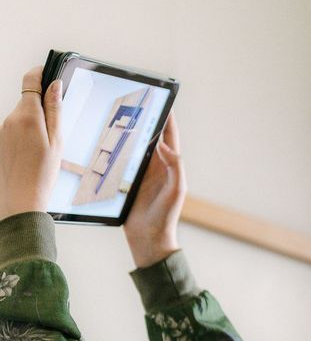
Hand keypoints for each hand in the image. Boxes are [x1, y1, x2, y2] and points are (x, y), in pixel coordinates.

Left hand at [0, 66, 61, 219]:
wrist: (22, 199)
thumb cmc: (41, 174)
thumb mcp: (57, 140)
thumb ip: (55, 110)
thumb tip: (55, 86)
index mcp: (27, 116)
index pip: (31, 80)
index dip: (41, 73)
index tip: (49, 74)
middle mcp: (11, 119)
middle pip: (28, 100)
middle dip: (42, 108)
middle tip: (56, 130)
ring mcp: (4, 130)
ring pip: (23, 116)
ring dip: (35, 124)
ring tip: (44, 149)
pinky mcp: (1, 140)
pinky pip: (16, 129)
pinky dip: (27, 136)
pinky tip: (33, 154)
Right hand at [123, 111, 186, 267]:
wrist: (148, 240)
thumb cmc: (166, 216)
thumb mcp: (177, 190)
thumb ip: (175, 166)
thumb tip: (164, 143)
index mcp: (169, 166)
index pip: (169, 136)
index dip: (167, 118)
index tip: (162, 99)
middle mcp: (155, 167)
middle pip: (149, 138)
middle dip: (144, 121)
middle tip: (134, 102)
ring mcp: (139, 175)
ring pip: (133, 149)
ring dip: (127, 135)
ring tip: (118, 117)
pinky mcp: (125, 183)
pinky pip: (119, 163)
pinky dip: (114, 153)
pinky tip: (104, 143)